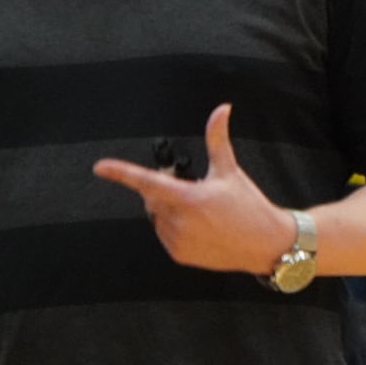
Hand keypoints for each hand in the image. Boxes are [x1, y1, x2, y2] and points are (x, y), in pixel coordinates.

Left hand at [92, 104, 293, 273]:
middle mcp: (180, 222)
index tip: (100, 167)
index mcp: (189, 198)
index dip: (121, 173)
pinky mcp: (180, 256)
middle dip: (163, 190)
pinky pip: (165, 235)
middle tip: (190, 189)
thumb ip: (217, 139)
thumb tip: (222, 108)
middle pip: (153, 199)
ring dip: (169, 210)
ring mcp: (178, 241)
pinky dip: (175, 228)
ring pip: (157, 218)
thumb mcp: (230, 170)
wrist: (265, 244)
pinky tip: (200, 228)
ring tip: (201, 212)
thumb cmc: (248, 205)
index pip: (147, 182)